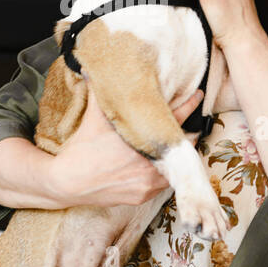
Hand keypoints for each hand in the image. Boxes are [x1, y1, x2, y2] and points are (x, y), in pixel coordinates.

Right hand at [48, 83, 204, 207]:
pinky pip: (163, 184)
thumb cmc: (82, 149)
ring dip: (176, 157)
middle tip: (189, 124)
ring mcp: (149, 181)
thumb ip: (99, 92)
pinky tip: (160, 166)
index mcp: (142, 137)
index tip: (199, 95)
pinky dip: (163, 174)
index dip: (190, 104)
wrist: (69, 182)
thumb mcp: (92, 116)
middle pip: (183, 145)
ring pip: (175, 168)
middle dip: (186, 134)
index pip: (176, 116)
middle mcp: (150, 161)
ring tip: (175, 146)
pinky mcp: (144, 196)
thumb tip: (94, 70)